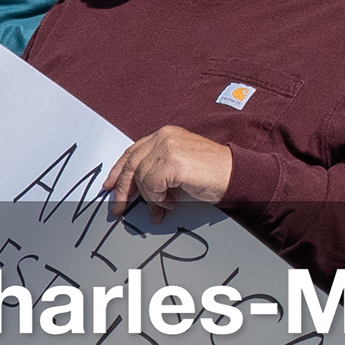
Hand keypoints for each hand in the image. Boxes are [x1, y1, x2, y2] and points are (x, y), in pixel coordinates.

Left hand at [101, 126, 235, 216]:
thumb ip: (153, 176)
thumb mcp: (175, 173)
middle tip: (118, 209)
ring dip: (150, 198)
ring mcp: (168, 147)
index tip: (108, 187)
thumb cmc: (210, 176)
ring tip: (166, 204)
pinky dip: (158, 199)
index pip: (131, 152)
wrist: (236, 176)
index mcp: (164, 135)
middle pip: (131, 165)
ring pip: (141, 178)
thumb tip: (131, 195)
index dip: (117, 171)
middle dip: (123, 190)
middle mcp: (163, 137)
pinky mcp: (172, 161)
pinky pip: (151, 185)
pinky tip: (172, 202)